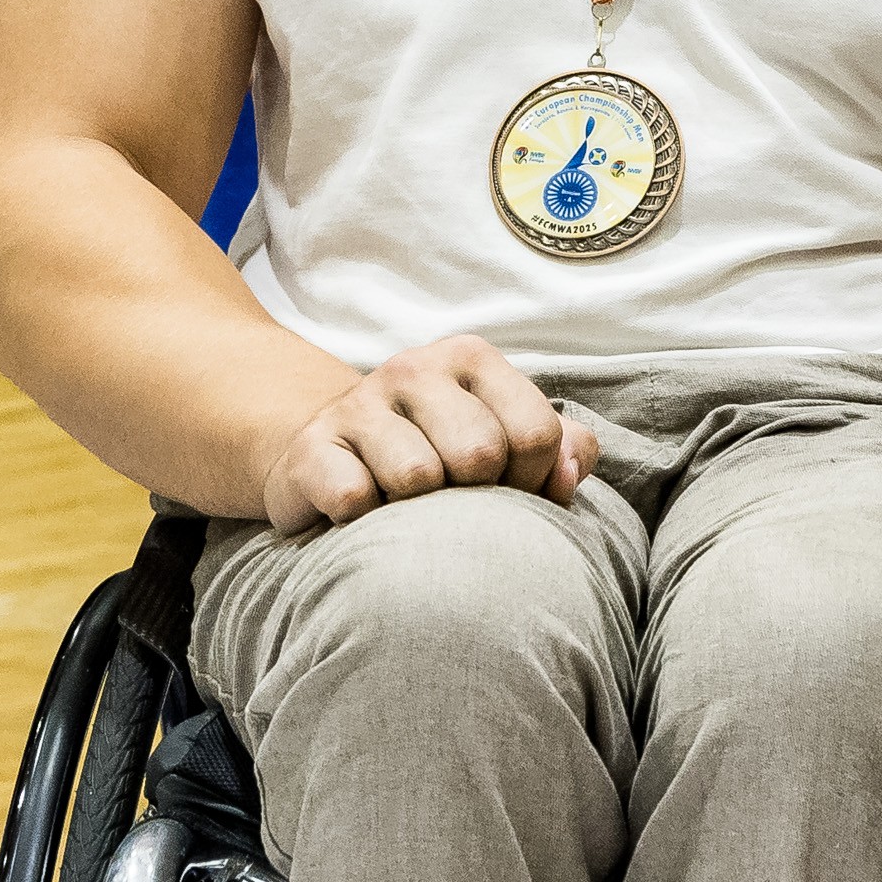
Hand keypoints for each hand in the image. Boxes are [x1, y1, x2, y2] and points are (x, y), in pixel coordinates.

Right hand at [257, 334, 596, 531]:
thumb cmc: (437, 453)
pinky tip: (364, 512)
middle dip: (476, 498)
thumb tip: (569, 472)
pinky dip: (365, 522)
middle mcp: (414, 368)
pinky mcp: (311, 447)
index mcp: (472, 359)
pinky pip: (354, 498)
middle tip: (454, 503)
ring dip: (418, 512)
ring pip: (418, 478)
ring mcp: (358, 403)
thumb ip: (559, 449)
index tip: (509, 492)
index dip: (534, 482)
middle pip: (480, 455)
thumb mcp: (502, 436)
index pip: (537, 432)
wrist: (329, 456)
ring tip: (406, 505)